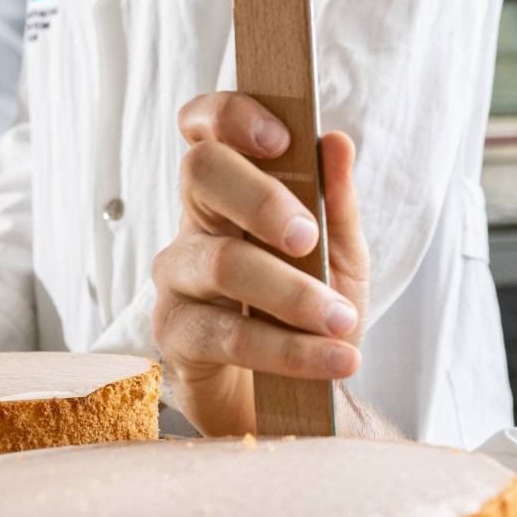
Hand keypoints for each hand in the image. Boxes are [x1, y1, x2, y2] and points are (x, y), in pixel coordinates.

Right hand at [152, 92, 368, 436]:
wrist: (294, 399)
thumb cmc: (308, 316)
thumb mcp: (340, 259)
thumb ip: (338, 204)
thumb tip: (337, 142)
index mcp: (233, 191)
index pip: (207, 127)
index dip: (232, 116)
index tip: (280, 138)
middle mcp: (195, 223)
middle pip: (201, 172)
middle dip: (263, 199)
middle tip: (310, 238)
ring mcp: (177, 278)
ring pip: (222, 263)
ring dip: (292, 293)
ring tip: (341, 321)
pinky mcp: (175, 336)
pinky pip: (227, 335)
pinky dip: (290, 350)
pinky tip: (331, 359)